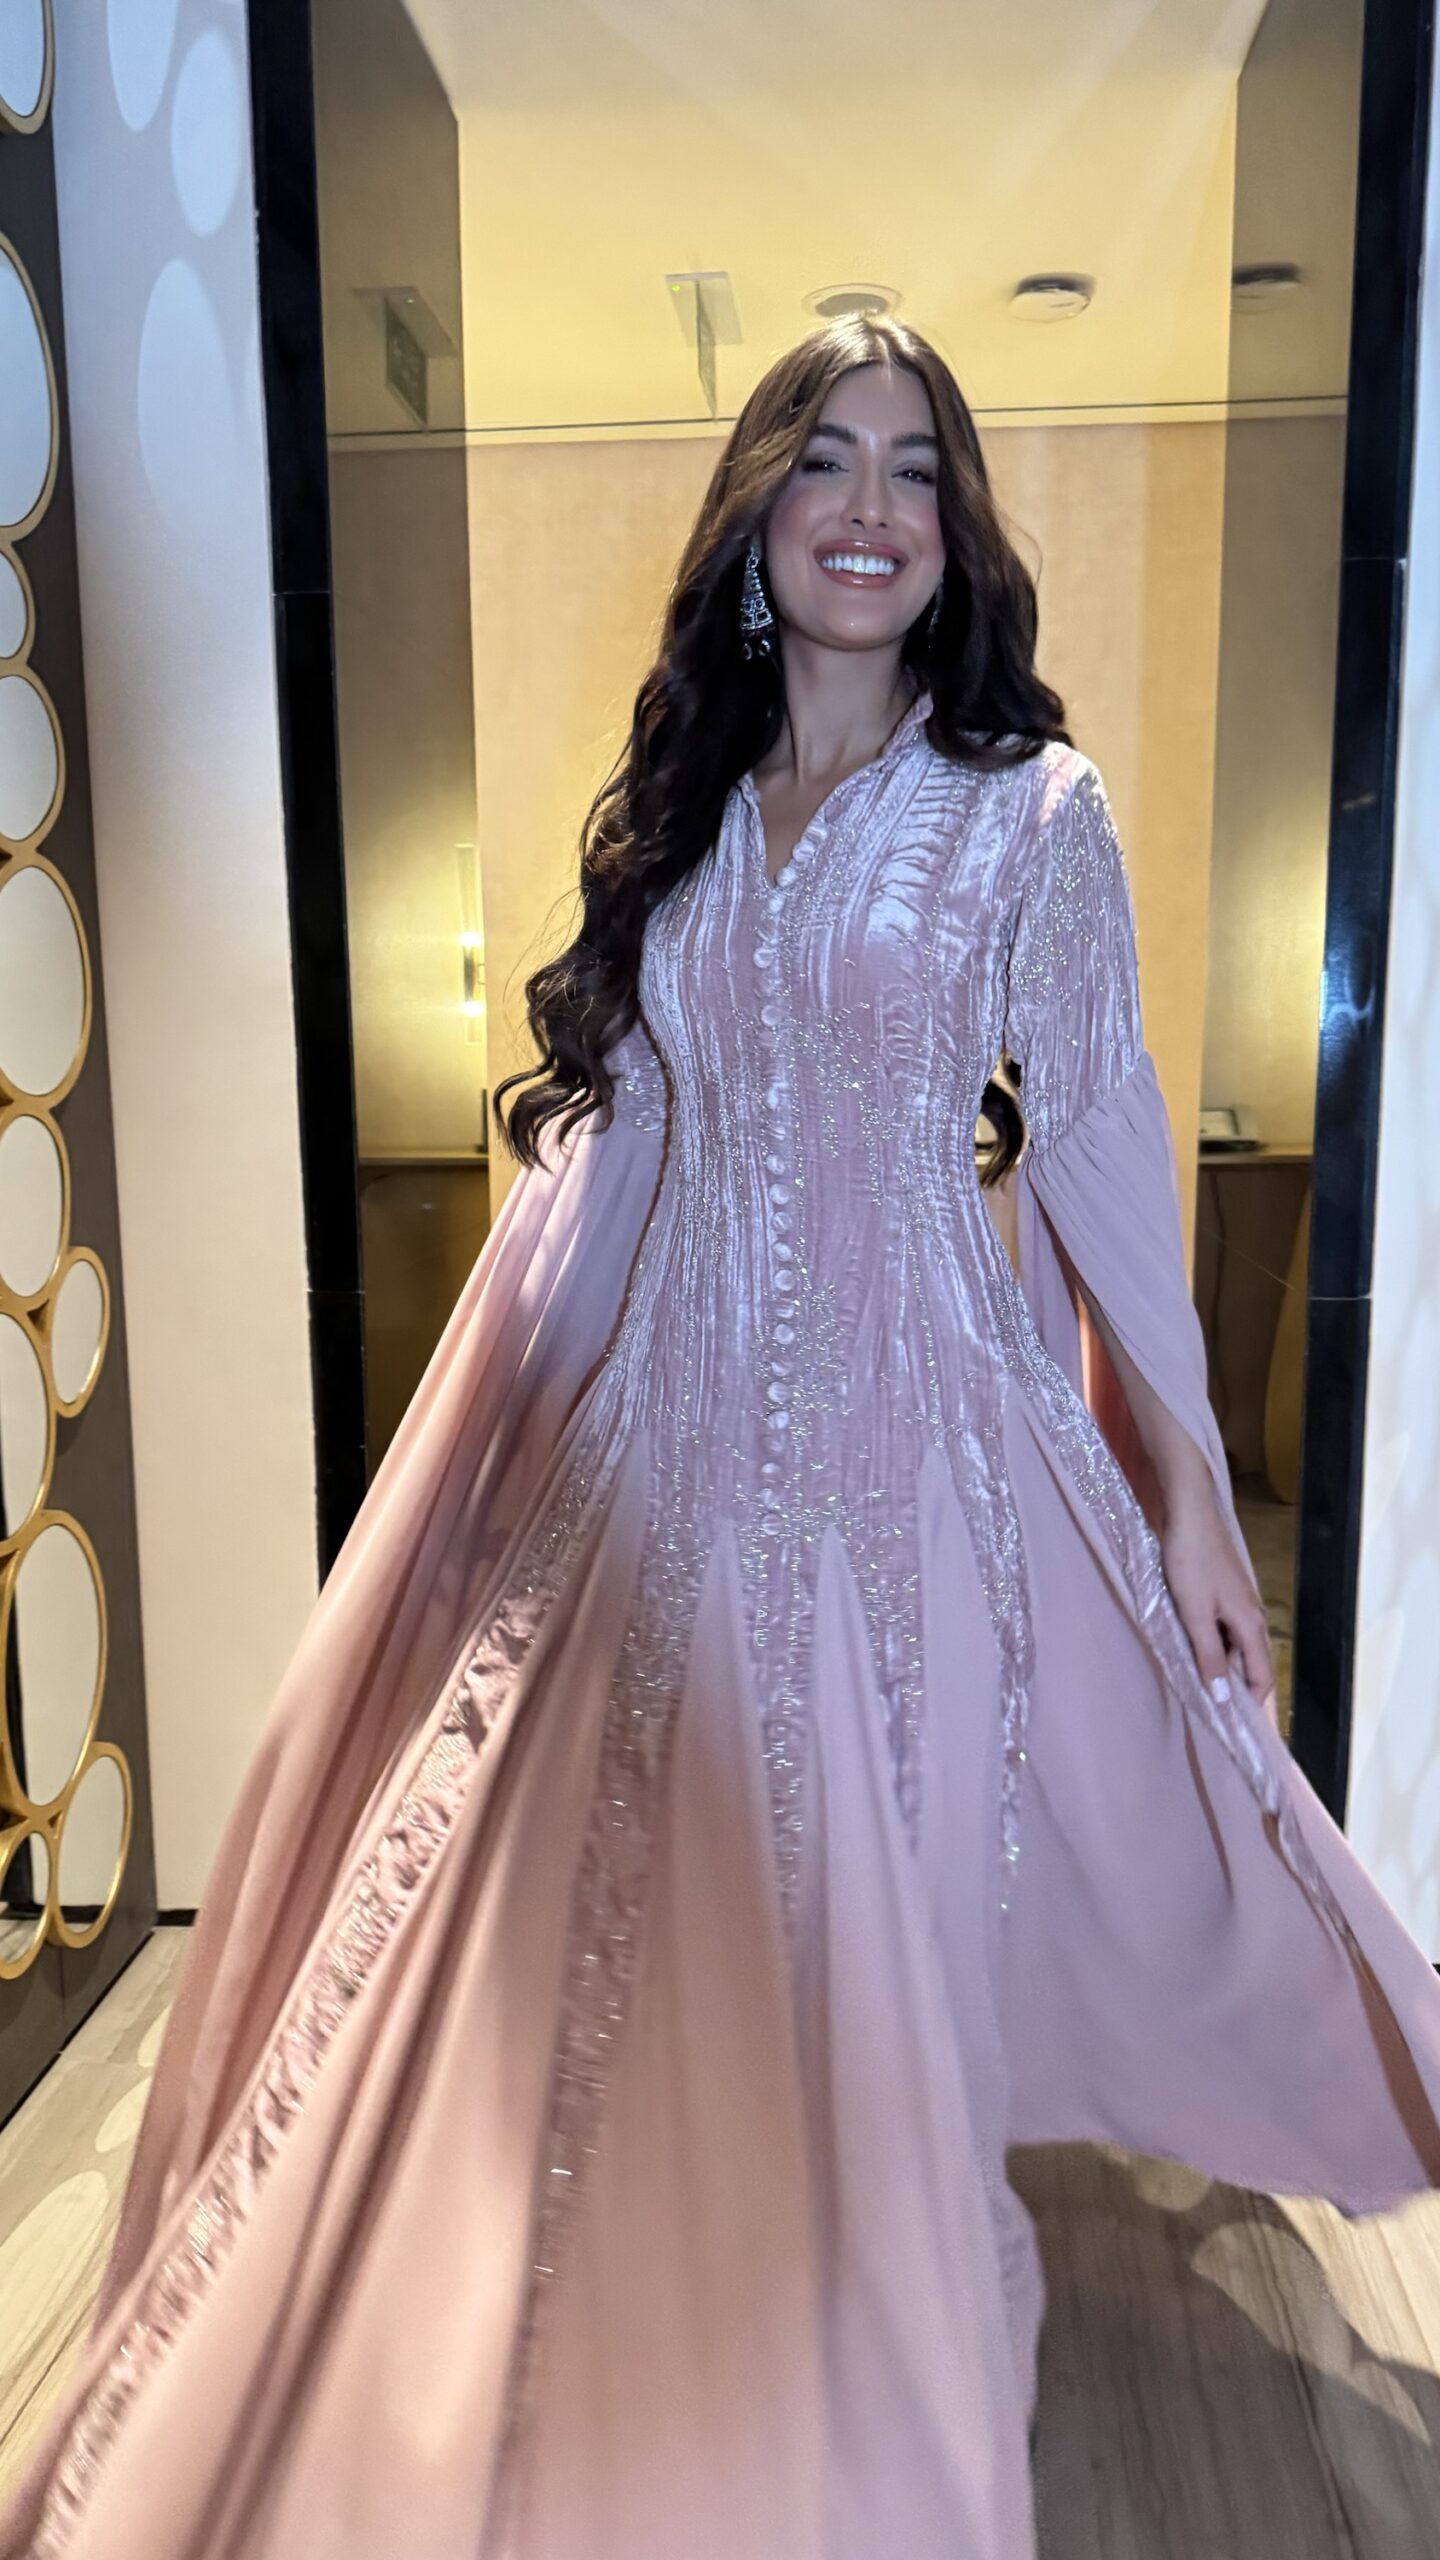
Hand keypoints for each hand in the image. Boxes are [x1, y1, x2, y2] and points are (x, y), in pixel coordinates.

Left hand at [1160, 1496, 1277, 1730]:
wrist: (1188, 1513)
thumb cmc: (1190, 1563)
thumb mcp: (1194, 1613)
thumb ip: (1208, 1654)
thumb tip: (1221, 1696)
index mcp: (1251, 1625)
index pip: (1261, 1679)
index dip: (1250, 1705)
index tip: (1232, 1727)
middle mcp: (1252, 1616)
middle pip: (1248, 1664)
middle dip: (1230, 1686)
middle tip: (1204, 1705)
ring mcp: (1239, 1602)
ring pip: (1233, 1645)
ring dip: (1216, 1662)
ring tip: (1191, 1678)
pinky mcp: (1224, 1590)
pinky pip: (1222, 1627)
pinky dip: (1209, 1641)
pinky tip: (1188, 1644)